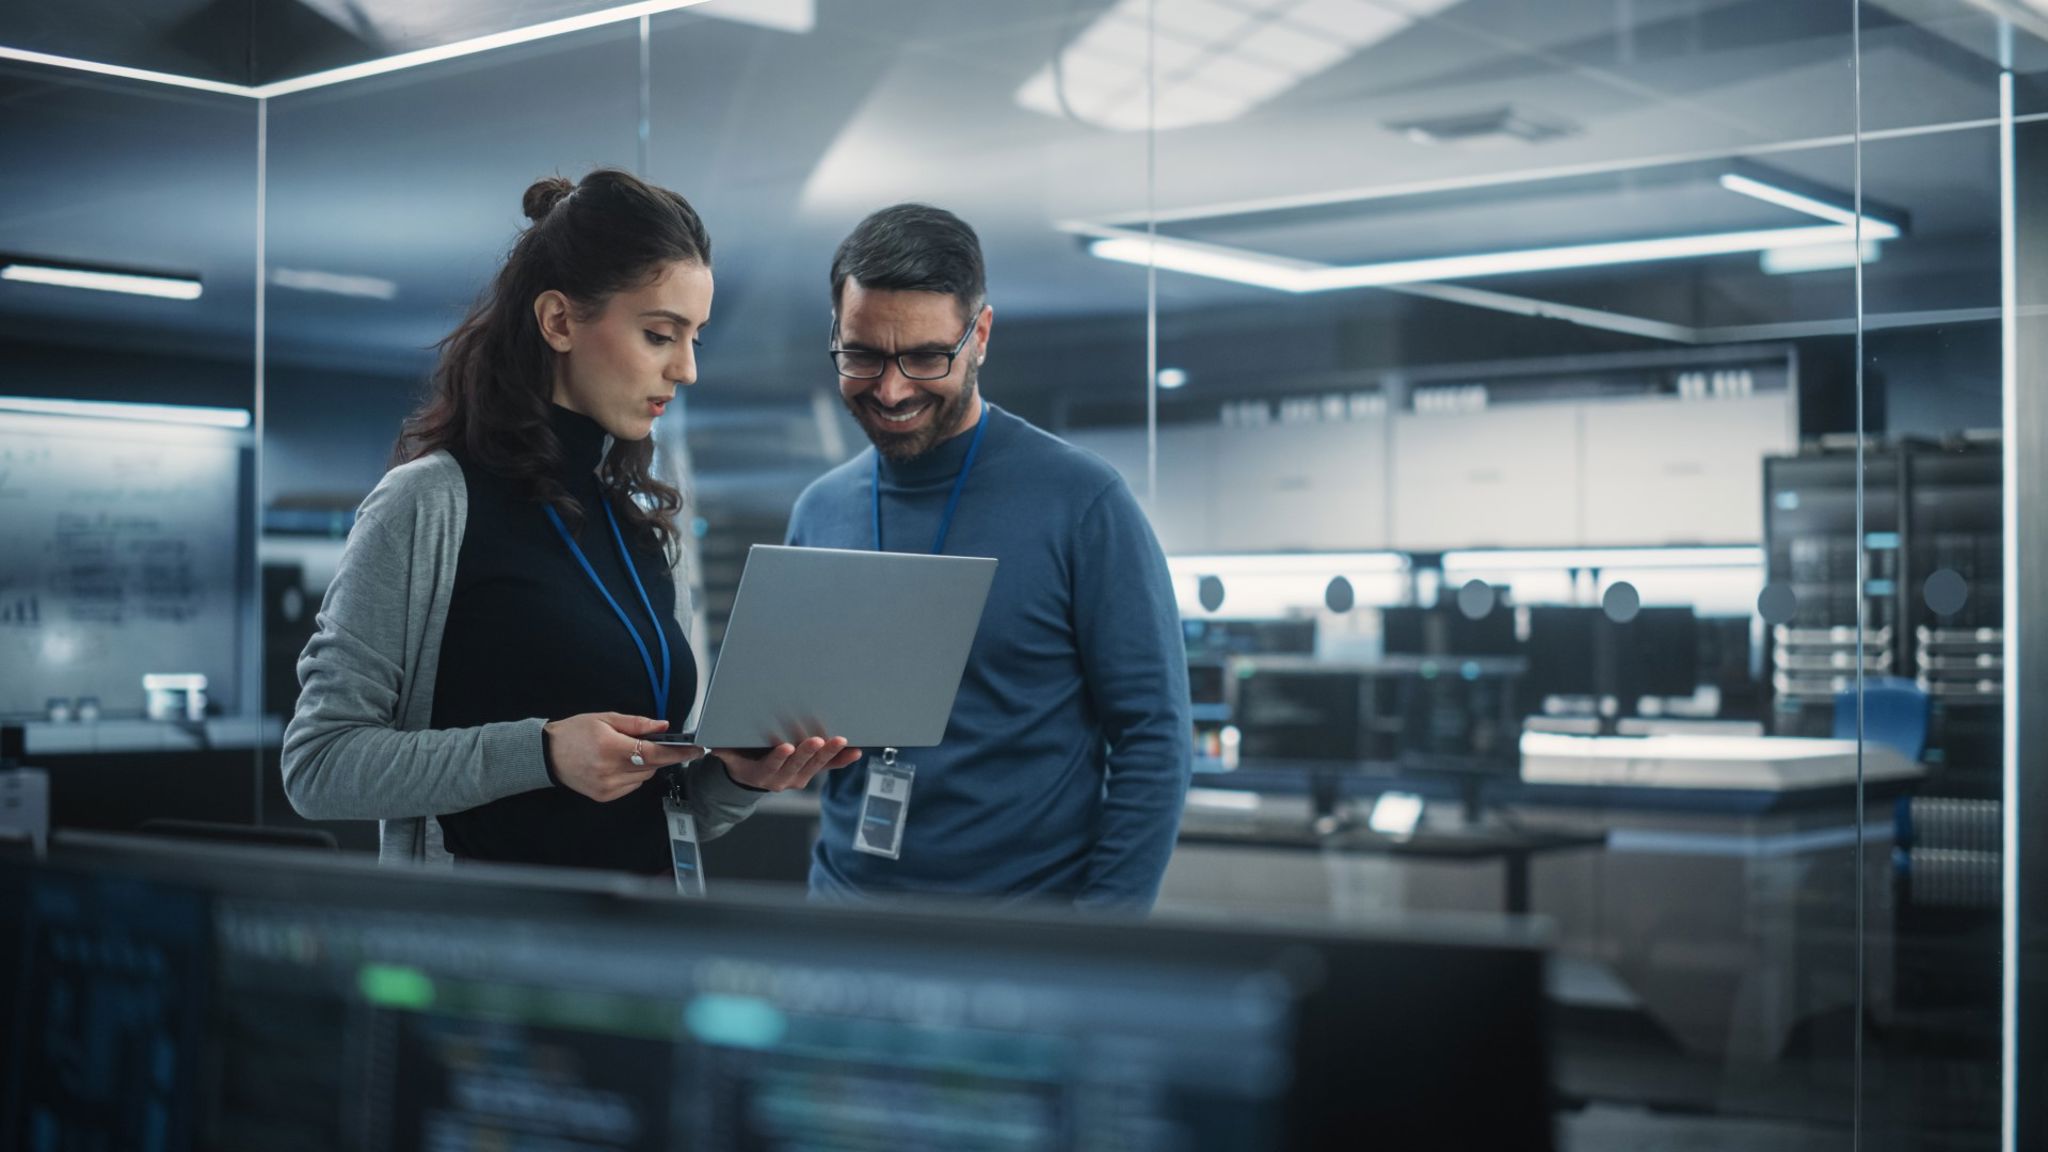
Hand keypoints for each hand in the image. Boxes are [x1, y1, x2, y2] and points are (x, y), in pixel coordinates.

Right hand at [543, 713, 700, 802]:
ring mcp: (607, 786)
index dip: (678, 752)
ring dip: (645, 765)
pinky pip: (632, 786)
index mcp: (611, 748)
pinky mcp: (604, 796)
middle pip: (652, 766)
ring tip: (624, 752)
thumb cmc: (574, 734)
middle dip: (658, 754)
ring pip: (644, 777)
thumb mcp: (605, 719)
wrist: (547, 754)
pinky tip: (617, 764)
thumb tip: (662, 725)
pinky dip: (633, 775)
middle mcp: (610, 770)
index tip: (695, 749)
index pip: (655, 753)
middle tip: (647, 742)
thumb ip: (637, 723)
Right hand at [716, 737, 860, 791]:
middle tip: (817, 740)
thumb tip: (704, 740)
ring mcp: (798, 777)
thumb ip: (722, 748)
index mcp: (761, 774)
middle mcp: (782, 779)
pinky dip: (841, 760)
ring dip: (829, 754)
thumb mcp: (729, 755)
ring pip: (815, 766)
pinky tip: (854, 753)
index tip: (785, 747)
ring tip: (840, 741)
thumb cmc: (742, 758)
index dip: (778, 757)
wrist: (753, 775)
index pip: (770, 765)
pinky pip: (828, 768)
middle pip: (797, 765)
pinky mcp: (810, 772)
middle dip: (808, 752)